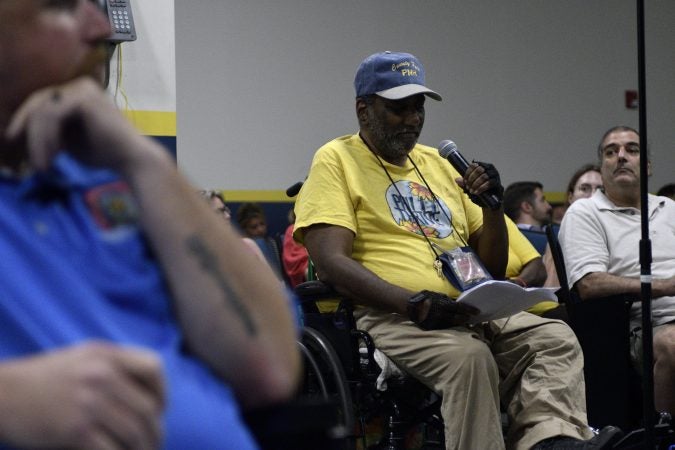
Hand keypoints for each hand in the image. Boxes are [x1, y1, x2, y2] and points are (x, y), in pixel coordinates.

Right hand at [0, 342, 164, 449]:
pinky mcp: (75, 430)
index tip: (159, 410)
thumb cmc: (43, 378)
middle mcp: (102, 375)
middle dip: (156, 431)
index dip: (163, 392)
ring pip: (135, 432)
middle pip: (148, 408)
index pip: (154, 368)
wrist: (1, 393)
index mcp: (106, 354)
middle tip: (155, 443)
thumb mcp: (82, 358)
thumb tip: (151, 390)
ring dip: (144, 448)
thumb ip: (114, 366)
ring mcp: (89, 403)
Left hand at [4, 77, 150, 173]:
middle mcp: (81, 85)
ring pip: (42, 112)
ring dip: (37, 142)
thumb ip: (53, 131)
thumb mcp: (71, 139)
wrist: (133, 159)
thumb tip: (24, 132)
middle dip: (26, 130)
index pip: (43, 102)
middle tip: (24, 154)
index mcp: (79, 93)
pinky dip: (46, 139)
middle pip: (39, 103)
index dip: (25, 120)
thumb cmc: (106, 153)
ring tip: (42, 165)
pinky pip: (52, 117)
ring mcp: (82, 89)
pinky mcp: (83, 99)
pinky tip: (51, 157)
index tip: (13, 140)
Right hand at [407, 290, 479, 329]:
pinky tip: (453, 325)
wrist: (412, 306)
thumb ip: (448, 300)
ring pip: (453, 324)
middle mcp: (443, 314)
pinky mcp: (434, 328)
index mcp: (444, 305)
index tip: (478, 312)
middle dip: (466, 318)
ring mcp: (438, 322)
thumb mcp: (438, 295)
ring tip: (465, 322)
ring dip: (459, 323)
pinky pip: (445, 327)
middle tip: (472, 319)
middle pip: (458, 318)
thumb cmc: (426, 298)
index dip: (470, 310)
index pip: (461, 307)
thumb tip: (458, 303)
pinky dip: (450, 326)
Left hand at [455, 161, 503, 208]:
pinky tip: (476, 192)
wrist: (490, 202)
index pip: (474, 165)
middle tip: (467, 187)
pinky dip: (481, 188)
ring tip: (471, 191)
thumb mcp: (470, 187)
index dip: (468, 172)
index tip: (464, 181)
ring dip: (476, 184)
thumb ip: (464, 183)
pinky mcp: (497, 182)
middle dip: (471, 178)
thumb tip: (456, 180)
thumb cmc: (480, 192)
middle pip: (479, 169)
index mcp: (482, 166)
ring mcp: (495, 175)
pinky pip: (489, 183)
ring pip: (484, 176)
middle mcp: (489, 168)